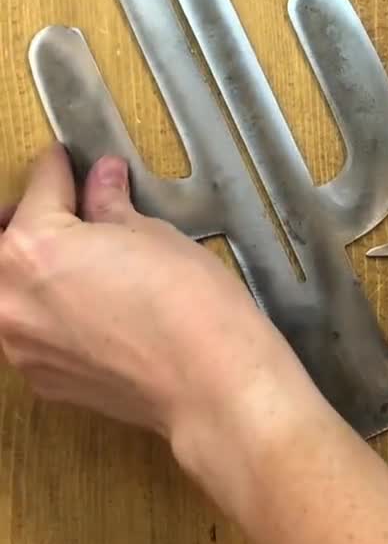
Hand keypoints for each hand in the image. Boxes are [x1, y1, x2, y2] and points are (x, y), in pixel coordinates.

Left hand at [0, 146, 297, 450]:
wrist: (210, 382)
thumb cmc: (189, 308)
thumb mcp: (152, 236)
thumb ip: (111, 207)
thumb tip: (103, 184)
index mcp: (30, 248)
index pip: (39, 189)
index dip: (59, 168)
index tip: (66, 162)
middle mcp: (9, 299)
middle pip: (2, 242)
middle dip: (26, 218)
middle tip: (62, 205)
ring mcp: (20, 345)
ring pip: (7, 291)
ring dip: (30, 269)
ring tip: (74, 258)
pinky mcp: (41, 378)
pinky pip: (28, 331)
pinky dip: (45, 311)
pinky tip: (87, 304)